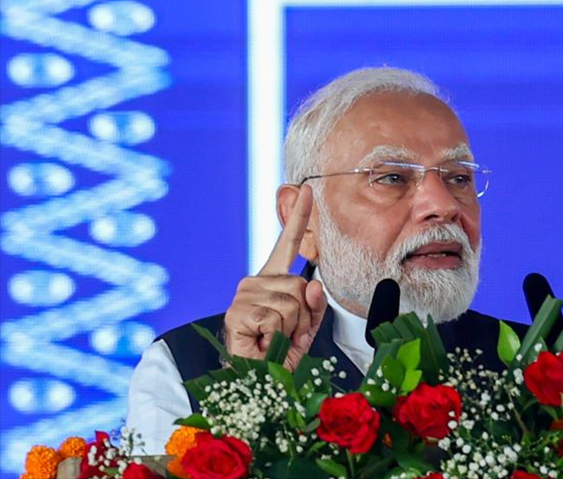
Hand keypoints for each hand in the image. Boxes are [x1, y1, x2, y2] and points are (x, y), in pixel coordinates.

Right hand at [223, 185, 326, 369]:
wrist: (256, 381)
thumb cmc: (279, 353)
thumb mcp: (307, 327)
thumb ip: (316, 304)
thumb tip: (315, 283)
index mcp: (273, 281)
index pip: (287, 243)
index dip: (298, 216)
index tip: (307, 189)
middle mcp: (255, 282)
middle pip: (300, 285)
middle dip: (303, 317)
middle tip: (285, 334)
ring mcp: (245, 294)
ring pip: (292, 303)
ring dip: (291, 329)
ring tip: (274, 340)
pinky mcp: (239, 310)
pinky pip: (278, 318)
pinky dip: (278, 337)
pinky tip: (263, 343)